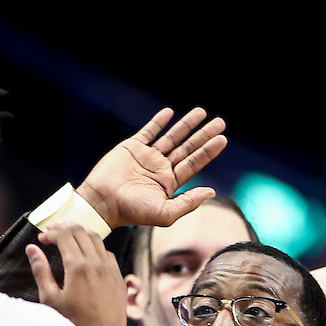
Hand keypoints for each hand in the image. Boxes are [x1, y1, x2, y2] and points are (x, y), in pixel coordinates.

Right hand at [27, 223, 126, 325]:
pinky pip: (107, 253)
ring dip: (81, 233)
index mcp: (78, 267)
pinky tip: (87, 253)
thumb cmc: (73, 323)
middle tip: (52, 231)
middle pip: (81, 231)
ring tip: (68, 236)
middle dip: (64, 227)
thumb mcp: (50, 299)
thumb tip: (32, 249)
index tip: (41, 238)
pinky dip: (95, 247)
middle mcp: (96, 263)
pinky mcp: (118, 277)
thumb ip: (41, 271)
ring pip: (96, 238)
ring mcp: (110, 269)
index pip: (64, 235)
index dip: (51, 233)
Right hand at [75, 108, 226, 228]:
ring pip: (171, 137)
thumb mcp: (165, 213)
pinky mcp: (132, 147)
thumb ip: (188, 203)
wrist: (102, 202)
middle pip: (187, 148)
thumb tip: (211, 191)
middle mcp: (160, 168)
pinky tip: (170, 113)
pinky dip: (158, 122)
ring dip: (186, 125)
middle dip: (204, 135)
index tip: (222, 139)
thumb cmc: (132, 212)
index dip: (208, 151)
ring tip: (201, 112)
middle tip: (220, 122)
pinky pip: (148, 131)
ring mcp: (147, 157)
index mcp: (169, 183)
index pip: (194, 164)